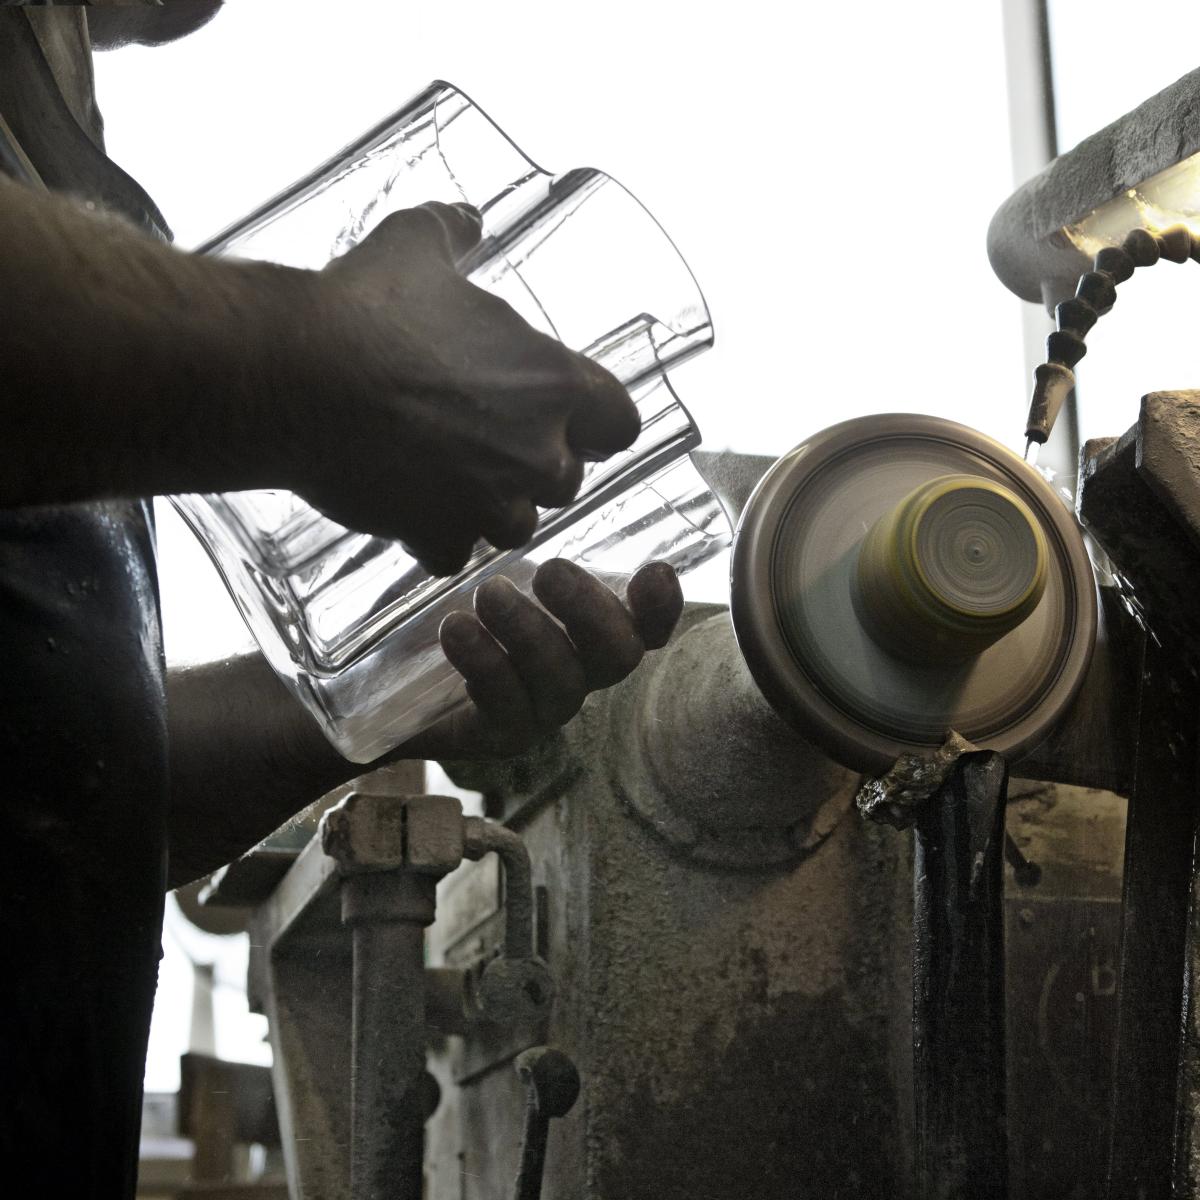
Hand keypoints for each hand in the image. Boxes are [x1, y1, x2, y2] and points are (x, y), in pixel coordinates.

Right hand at [282, 201, 639, 574]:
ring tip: (448, 479)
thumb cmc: (366, 307)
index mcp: (555, 383)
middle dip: (532, 467)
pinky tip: (405, 509)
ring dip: (488, 507)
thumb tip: (468, 218)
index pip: (621, 424)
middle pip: (565, 480)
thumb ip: (454, 232)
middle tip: (487, 443)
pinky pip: (450, 551)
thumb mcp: (415, 245)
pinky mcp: (437, 535)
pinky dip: (432, 536)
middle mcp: (536, 453)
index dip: (595, 424)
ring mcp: (488, 502)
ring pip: (515, 525)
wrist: (297, 375)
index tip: (568, 418)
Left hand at [398, 559, 682, 759]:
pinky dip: (486, 663)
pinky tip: (457, 631)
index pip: (645, 628)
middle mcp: (576, 673)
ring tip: (488, 595)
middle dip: (590, 611)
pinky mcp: (498, 736)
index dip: (661, 608)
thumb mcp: (483, 565)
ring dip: (529, 632)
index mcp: (585, 632)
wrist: (379, 676)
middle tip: (550, 571)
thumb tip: (527, 484)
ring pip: (562, 680)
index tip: (653, 572)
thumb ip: (519, 539)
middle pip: (619, 656)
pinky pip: (507, 706)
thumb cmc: (447, 608)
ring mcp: (541, 710)